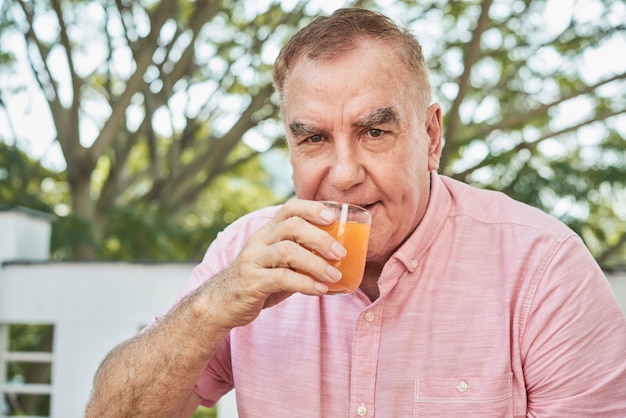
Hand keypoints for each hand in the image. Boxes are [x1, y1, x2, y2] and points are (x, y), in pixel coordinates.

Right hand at [206, 199, 345, 329]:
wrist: (221, 302)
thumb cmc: (258, 280)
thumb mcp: (279, 263)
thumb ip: (301, 257)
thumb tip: (338, 260)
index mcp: (268, 232)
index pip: (290, 208)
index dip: (312, 208)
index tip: (333, 216)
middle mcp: (259, 241)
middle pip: (292, 226)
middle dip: (320, 237)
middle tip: (340, 253)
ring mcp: (253, 260)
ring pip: (287, 251)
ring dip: (316, 263)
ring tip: (334, 276)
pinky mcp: (251, 282)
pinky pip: (281, 278)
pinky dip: (305, 283)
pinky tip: (320, 290)